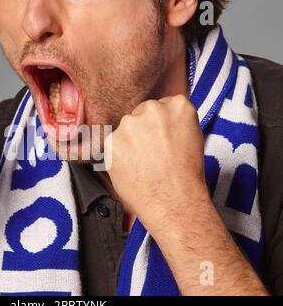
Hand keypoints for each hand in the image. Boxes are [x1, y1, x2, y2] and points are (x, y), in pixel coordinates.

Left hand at [105, 94, 207, 230]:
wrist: (173, 200)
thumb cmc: (185, 175)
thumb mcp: (192, 137)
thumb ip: (174, 122)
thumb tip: (163, 121)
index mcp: (178, 106)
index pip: (161, 106)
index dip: (159, 125)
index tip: (161, 137)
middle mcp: (152, 110)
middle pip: (140, 114)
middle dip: (143, 131)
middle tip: (152, 153)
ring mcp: (130, 124)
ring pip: (125, 130)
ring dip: (129, 143)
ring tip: (143, 163)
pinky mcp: (112, 141)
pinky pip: (112, 145)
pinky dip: (118, 156)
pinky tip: (132, 168)